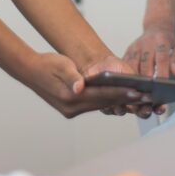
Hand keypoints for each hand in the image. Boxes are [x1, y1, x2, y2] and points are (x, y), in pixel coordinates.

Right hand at [21, 52, 141, 117]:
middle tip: (145, 97)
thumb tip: (80, 87)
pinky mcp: (71, 109)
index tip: (137, 92)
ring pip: (99, 106)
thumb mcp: (60, 65)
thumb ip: (71, 76)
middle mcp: (71, 107)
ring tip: (137, 97)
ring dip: (117, 102)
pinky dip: (106, 101)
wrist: (30, 71)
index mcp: (70, 97)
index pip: (101, 96)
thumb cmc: (46, 64)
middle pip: (103, 103)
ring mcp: (71, 110)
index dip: (120, 93)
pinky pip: (93, 105)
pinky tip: (118, 97)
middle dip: (124, 100)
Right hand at [123, 26, 174, 118]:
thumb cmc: (168, 39)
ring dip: (135, 78)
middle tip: (149, 92)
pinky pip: (125, 64)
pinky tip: (128, 85)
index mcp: (161, 40)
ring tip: (138, 91)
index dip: (162, 71)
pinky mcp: (128, 50)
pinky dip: (126, 75)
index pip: (162, 57)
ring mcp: (136, 46)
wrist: (157, 26)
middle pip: (145, 62)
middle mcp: (147, 42)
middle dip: (147, 78)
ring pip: (133, 64)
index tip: (163, 83)